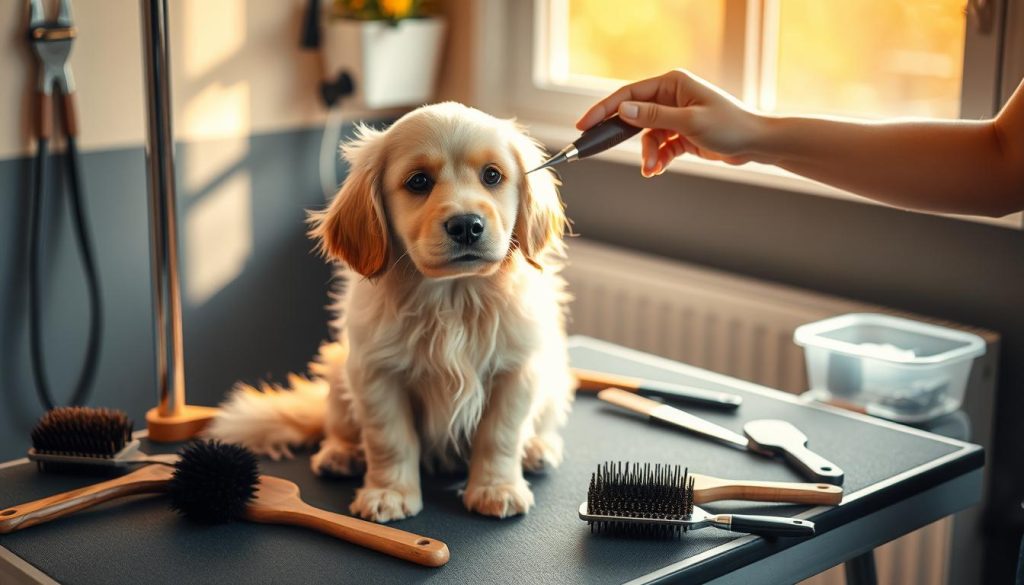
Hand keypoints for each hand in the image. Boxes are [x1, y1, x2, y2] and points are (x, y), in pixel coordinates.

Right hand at [576, 69, 764, 175]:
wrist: (756, 144)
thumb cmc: (730, 126)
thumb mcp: (690, 121)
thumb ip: (654, 116)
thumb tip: (624, 110)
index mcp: (672, 83)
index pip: (630, 94)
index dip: (605, 109)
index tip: (585, 124)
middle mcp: (671, 96)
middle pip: (634, 114)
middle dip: (622, 135)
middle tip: (597, 146)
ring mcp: (676, 115)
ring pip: (646, 136)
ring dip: (647, 154)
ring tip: (652, 169)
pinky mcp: (681, 134)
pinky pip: (659, 146)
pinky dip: (657, 159)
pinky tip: (657, 169)